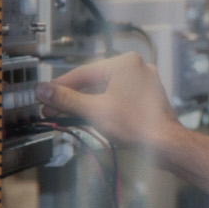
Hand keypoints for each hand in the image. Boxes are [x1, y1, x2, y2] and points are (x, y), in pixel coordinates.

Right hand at [38, 52, 182, 147]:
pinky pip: (115, 98)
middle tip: (50, 108)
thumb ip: (65, 99)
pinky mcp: (145, 97)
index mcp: (125, 63)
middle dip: (70, 97)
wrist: (166, 144)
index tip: (43, 94)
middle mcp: (136, 68)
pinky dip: (99, 106)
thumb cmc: (138, 125)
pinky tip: (83, 116)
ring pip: (103, 90)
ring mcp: (143, 82)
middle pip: (92, 82)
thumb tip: (42, 90)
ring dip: (82, 103)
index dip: (59, 86)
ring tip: (62, 114)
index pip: (82, 73)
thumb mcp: (93, 110)